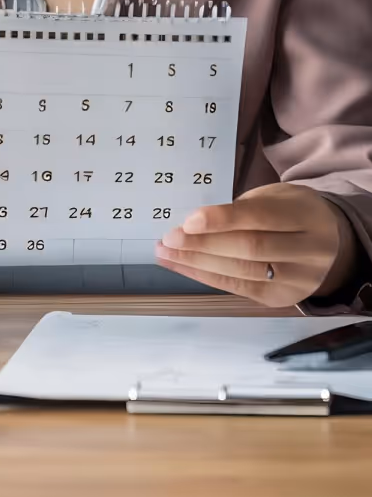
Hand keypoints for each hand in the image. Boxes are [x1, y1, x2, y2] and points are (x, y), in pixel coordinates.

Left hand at [155, 183, 357, 307]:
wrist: (329, 243)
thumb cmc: (290, 212)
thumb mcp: (275, 197)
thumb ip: (243, 209)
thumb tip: (194, 223)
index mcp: (305, 215)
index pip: (260, 218)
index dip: (223, 219)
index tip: (188, 220)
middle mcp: (308, 251)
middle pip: (250, 249)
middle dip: (204, 244)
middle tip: (169, 238)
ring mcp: (298, 279)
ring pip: (242, 272)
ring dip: (198, 263)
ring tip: (166, 253)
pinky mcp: (283, 299)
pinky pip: (240, 288)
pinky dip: (207, 277)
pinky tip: (183, 267)